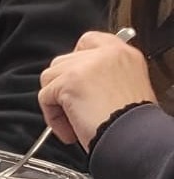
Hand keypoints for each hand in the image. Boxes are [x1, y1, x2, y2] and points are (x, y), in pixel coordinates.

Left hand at [39, 31, 155, 149]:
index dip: (76, 60)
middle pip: (64, 61)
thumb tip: (82, 83)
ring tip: (73, 121)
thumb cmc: (131, 124)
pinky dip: (52, 117)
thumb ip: (106, 76)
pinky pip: (45, 97)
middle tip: (74, 109)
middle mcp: (106, 54)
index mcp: (123, 54)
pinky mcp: (68, 82)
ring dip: (56, 102)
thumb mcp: (128, 88)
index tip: (75, 81)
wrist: (133, 137)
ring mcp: (84, 66)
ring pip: (50, 77)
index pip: (89, 41)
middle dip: (62, 87)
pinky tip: (70, 129)